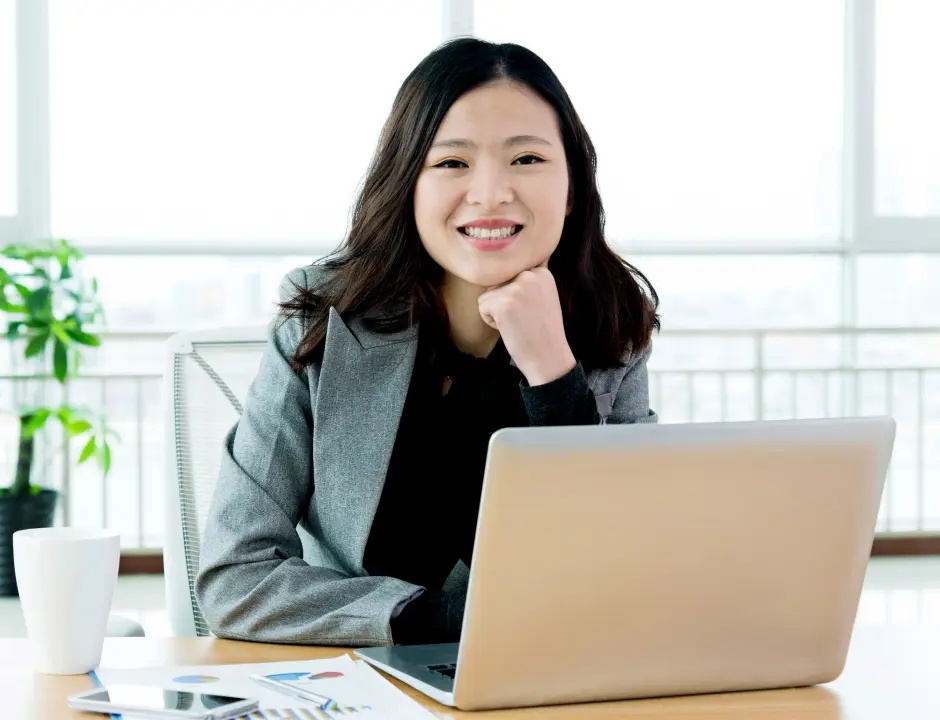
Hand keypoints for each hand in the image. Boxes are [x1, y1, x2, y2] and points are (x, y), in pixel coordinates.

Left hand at [477, 259, 576, 385]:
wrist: (549, 358)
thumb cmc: (543, 331)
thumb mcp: (545, 295)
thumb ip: (535, 276)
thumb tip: (540, 253)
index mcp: (542, 272)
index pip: (510, 274)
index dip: (516, 296)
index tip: (533, 311)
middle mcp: (531, 274)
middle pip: (497, 282)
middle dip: (505, 302)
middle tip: (526, 319)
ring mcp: (517, 288)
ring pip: (488, 294)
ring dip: (498, 311)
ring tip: (519, 323)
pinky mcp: (504, 302)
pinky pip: (482, 306)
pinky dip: (491, 321)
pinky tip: (511, 328)